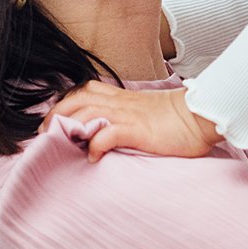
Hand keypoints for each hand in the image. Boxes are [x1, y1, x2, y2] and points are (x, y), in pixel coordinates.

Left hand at [49, 81, 219, 161]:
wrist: (203, 115)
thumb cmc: (181, 119)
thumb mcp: (149, 112)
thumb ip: (131, 116)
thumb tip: (115, 132)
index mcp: (124, 97)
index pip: (85, 91)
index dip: (65, 103)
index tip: (53, 120)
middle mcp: (121, 103)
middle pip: (78, 100)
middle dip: (56, 115)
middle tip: (44, 134)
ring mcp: (128, 115)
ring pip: (86, 113)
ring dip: (69, 128)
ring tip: (58, 145)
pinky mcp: (138, 130)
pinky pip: (108, 134)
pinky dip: (95, 145)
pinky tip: (91, 158)